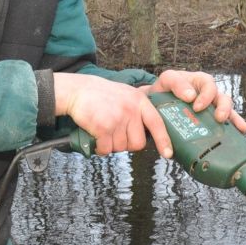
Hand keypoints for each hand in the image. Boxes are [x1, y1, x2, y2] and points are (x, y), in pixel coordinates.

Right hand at [53, 73, 169, 157]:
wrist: (77, 90)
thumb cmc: (100, 94)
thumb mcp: (126, 94)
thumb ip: (138, 110)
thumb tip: (148, 131)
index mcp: (139, 101)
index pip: (157, 123)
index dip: (164, 140)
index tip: (168, 154)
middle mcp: (131, 110)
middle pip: (138, 143)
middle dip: (127, 144)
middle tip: (115, 134)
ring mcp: (118, 119)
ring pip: (121, 148)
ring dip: (111, 145)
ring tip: (103, 131)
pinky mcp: (104, 127)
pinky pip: (106, 149)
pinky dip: (100, 148)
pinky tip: (95, 137)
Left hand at [138, 70, 245, 155]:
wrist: (157, 103)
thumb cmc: (165, 89)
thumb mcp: (167, 81)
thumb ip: (176, 84)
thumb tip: (190, 96)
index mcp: (198, 81)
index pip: (207, 83)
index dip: (205, 95)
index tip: (196, 107)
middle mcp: (208, 93)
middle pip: (221, 97)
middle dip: (223, 108)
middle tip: (218, 118)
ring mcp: (212, 106)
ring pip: (227, 110)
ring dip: (232, 117)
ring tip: (238, 128)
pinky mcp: (212, 119)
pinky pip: (227, 122)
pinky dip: (235, 127)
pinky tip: (241, 133)